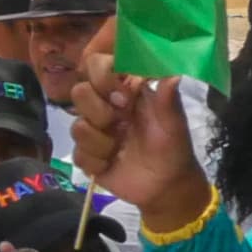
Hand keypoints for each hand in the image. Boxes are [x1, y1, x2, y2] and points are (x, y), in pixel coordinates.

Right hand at [71, 76, 210, 233]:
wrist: (165, 186)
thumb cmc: (172, 147)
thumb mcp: (173, 123)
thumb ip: (168, 98)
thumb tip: (173, 73)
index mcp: (125, 89)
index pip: (98, 65)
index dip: (102, 76)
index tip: (123, 97)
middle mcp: (104, 105)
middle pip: (79, 91)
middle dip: (100, 111)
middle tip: (122, 123)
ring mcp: (93, 130)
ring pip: (77, 126)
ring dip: (102, 142)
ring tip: (121, 148)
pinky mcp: (86, 155)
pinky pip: (78, 154)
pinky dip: (98, 162)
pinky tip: (112, 163)